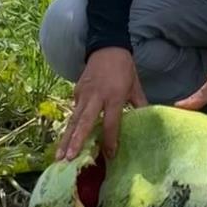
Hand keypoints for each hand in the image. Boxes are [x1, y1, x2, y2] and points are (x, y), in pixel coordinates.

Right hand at [57, 47, 147, 161]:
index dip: (111, 140)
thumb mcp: (136, 86)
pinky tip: (65, 142)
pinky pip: (74, 111)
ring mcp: (84, 94)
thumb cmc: (124, 69)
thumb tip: (147, 124)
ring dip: (66, 139)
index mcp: (114, 96)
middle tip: (69, 159)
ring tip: (59, 157)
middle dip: (76, 141)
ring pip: (73, 120)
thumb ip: (140, 105)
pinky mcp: (76, 91)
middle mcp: (96, 96)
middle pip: (85, 122)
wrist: (107, 47)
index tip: (110, 156)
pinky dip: (70, 127)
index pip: (112, 122)